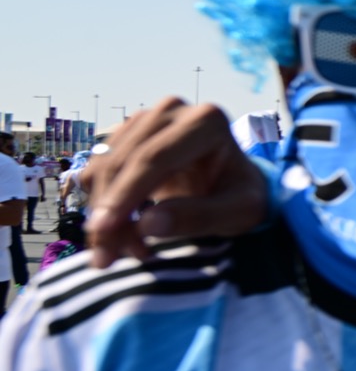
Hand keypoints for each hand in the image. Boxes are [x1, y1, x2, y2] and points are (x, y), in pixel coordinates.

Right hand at [81, 98, 270, 267]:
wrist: (233, 184)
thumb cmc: (242, 197)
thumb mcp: (237, 212)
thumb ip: (199, 217)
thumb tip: (148, 225)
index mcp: (206, 122)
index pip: (154, 159)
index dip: (125, 196)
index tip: (103, 231)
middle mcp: (172, 111)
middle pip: (124, 163)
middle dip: (109, 215)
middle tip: (106, 259)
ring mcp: (145, 119)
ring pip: (104, 168)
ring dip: (104, 214)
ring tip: (124, 252)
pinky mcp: (126, 134)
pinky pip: (98, 170)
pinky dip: (101, 204)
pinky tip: (122, 231)